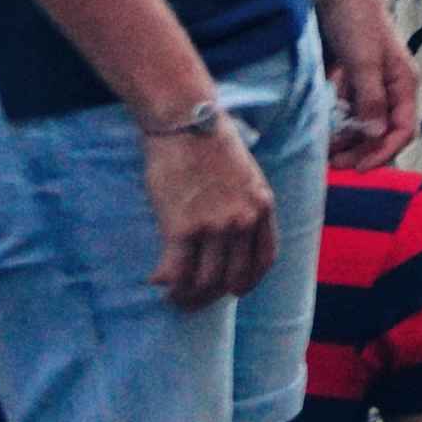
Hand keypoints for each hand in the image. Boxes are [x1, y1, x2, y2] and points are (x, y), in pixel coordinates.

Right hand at [139, 107, 274, 304]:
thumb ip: (244, 207)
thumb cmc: (211, 145)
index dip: (248, 282)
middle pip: (233, 278)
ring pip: (205, 281)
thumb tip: (229, 238)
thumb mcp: (246, 176)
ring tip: (173, 295)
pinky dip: (166, 283)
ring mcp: (215, 226)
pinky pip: (177, 272)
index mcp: (263, 207)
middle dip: (213, 295)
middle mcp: (244, 220)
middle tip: (193, 298)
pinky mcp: (183, 228)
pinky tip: (157, 280)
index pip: (264, 260)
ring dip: (187, 295)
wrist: (186, 123)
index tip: (232, 290)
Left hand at [318, 0, 420, 163]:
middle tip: (335, 164)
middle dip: (362, 150)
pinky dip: (337, 122)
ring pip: (364, 122)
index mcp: (404, 84)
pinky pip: (349, 109)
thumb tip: (377, 135)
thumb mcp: (364, 61)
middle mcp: (391, 88)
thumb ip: (371, 98)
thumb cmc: (358, 21)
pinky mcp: (354, 78)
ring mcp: (372, 84)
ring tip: (325, 152)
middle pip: (383, 131)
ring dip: (347, 139)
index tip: (359, 168)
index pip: (403, 129)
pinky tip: (322, 130)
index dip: (383, 152)